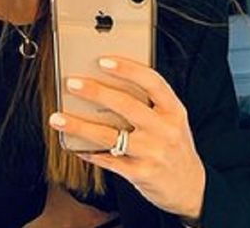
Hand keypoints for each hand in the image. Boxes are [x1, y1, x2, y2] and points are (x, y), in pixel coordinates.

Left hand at [47, 56, 205, 220]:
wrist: (191, 188)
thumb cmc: (174, 147)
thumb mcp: (172, 121)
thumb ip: (150, 105)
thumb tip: (107, 85)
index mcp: (174, 111)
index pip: (152, 82)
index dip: (128, 69)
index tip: (103, 61)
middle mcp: (165, 130)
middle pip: (127, 105)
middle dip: (96, 92)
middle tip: (72, 83)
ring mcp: (153, 153)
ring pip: (110, 135)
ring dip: (80, 125)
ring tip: (58, 117)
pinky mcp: (141, 173)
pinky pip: (109, 160)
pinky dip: (89, 152)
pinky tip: (75, 146)